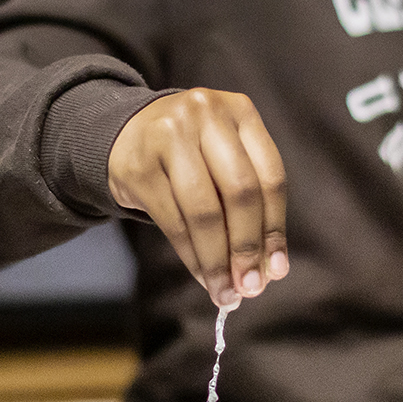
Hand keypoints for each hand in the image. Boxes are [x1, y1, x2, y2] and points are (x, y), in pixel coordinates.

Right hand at [108, 88, 288, 306]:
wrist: (125, 132)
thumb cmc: (190, 152)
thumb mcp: (224, 156)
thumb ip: (250, 202)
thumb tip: (269, 268)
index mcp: (240, 111)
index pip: (270, 176)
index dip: (276, 227)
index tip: (277, 269)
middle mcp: (206, 114)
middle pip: (240, 192)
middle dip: (247, 247)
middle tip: (250, 286)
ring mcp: (168, 136)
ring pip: (205, 211)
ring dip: (217, 260)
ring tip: (225, 291)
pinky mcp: (140, 166)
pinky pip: (174, 222)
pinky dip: (191, 256)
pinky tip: (202, 275)